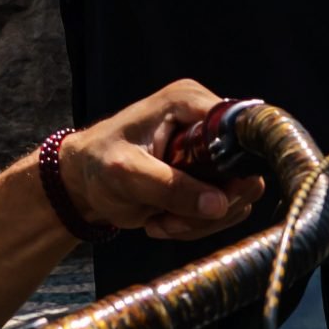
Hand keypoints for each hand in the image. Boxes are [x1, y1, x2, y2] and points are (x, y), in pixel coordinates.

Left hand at [60, 80, 266, 240]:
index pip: (243, 130)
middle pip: (244, 172)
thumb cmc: (98, 163)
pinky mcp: (208, 178)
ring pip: (237, 198)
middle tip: (172, 218)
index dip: (238, 167)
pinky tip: (162, 221)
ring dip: (199, 221)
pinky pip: (223, 210)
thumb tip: (219, 204)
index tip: (214, 199)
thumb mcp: (128, 174)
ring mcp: (210, 152)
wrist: (83, 179)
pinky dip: (194, 225)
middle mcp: (207, 122)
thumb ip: (171, 188)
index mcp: (189, 102)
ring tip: (160, 220)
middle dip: (211, 206)